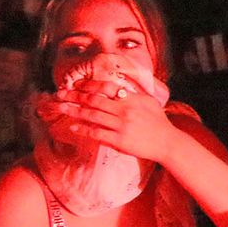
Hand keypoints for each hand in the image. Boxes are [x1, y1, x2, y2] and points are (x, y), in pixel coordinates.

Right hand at [0, 42, 26, 92]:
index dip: (19, 56)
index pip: (8, 54)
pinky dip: (6, 84)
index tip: (26, 56)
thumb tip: (0, 22)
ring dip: (15, 77)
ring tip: (23, 76)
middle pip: (8, 66)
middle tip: (28, 67)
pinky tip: (12, 82)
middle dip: (20, 68)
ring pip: (4, 77)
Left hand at [41, 80, 179, 163]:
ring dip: (74, 111)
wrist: (167, 142)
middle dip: (74, 96)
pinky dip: (83, 129)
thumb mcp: (148, 102)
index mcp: (132, 99)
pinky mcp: (119, 140)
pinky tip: (73, 127)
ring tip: (61, 108)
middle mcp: (125, 110)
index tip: (75, 84)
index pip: (106, 87)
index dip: (88, 85)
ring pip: (92, 115)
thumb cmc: (158, 122)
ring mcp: (121, 126)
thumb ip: (132, 94)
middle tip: (60, 94)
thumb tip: (116, 88)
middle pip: (94, 100)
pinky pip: (97, 133)